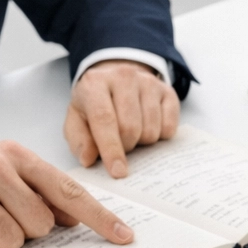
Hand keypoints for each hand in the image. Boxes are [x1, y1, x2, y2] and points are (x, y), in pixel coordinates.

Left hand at [65, 60, 180, 177]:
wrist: (115, 78)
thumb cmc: (94, 104)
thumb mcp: (77, 119)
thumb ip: (80, 141)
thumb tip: (88, 159)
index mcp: (94, 83)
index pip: (104, 119)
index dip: (111, 149)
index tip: (117, 172)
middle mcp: (123, 76)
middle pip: (130, 127)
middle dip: (126, 147)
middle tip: (120, 144)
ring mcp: (148, 82)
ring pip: (151, 130)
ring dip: (142, 142)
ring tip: (133, 133)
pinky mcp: (167, 90)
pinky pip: (169, 127)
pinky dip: (160, 136)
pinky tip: (148, 126)